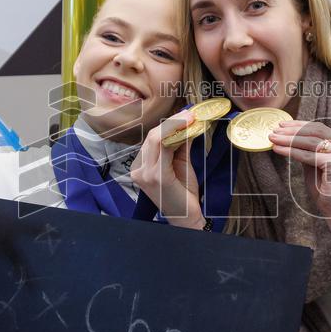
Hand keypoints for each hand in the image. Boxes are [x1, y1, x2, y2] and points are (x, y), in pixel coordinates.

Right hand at [130, 110, 204, 228]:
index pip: (152, 138)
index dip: (170, 124)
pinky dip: (176, 135)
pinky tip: (188, 129)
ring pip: (156, 139)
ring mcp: (145, 173)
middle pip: (153, 136)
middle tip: (191, 113)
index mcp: (141, 166)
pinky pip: (164, 148)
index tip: (187, 114)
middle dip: (173, 122)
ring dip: (176, 126)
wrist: (187, 217)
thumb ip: (180, 144)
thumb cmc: (183, 193)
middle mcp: (138, 169)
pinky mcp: (156, 176)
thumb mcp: (181, 163)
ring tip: (192, 118)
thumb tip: (187, 124)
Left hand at [269, 121, 330, 241]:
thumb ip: (308, 150)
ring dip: (289, 139)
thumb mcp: (316, 165)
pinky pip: (309, 156)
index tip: (283, 125)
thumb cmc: (327, 191)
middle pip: (317, 131)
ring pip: (312, 142)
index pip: (322, 129)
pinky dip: (291, 152)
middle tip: (275, 130)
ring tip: (273, 138)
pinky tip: (278, 150)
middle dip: (293, 130)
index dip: (301, 125)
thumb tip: (289, 136)